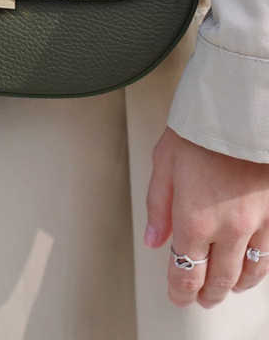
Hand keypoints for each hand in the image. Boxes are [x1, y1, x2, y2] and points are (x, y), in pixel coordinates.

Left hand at [145, 126, 268, 307]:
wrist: (240, 112)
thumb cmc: (201, 129)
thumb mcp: (164, 162)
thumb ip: (158, 206)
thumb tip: (153, 238)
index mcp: (194, 219)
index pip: (186, 274)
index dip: (180, 292)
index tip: (177, 296)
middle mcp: (227, 229)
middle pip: (218, 281)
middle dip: (206, 294)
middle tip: (199, 298)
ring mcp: (257, 223)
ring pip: (248, 273)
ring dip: (234, 285)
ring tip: (226, 287)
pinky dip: (258, 266)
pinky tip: (252, 264)